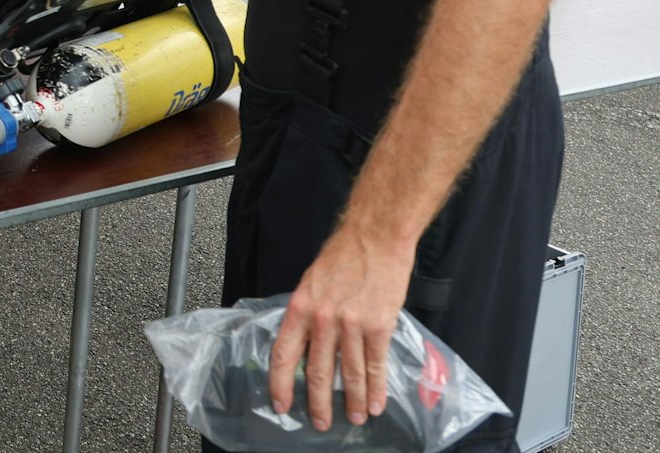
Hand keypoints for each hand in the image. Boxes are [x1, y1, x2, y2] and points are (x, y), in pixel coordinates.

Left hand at [269, 224, 414, 431]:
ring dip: (352, 401)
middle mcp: (323, 319)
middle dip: (318, 403)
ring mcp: (352, 324)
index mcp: (300, 308)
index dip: (281, 384)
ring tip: (354, 418)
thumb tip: (303, 344)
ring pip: (349, 374)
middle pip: (317, 371)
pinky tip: (376, 403)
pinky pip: (375, 365)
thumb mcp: (311, 282)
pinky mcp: (379, 325)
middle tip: (320, 423)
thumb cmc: (344, 255)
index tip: (282, 404)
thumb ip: (307, 314)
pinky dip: (376, 388)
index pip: (284, 354)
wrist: (376, 236)